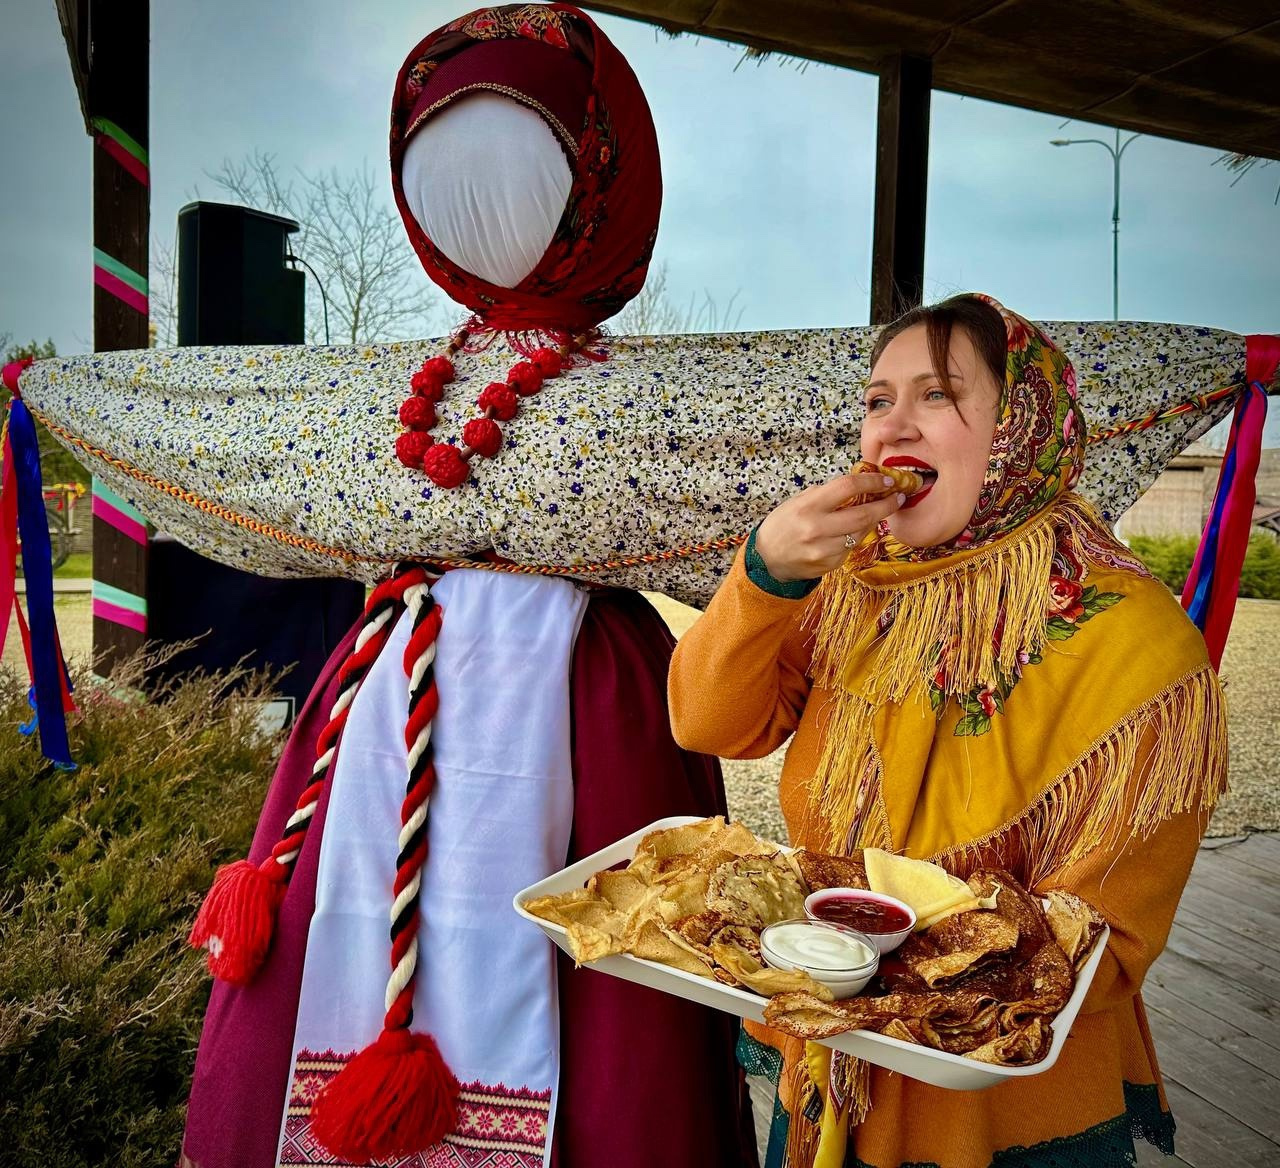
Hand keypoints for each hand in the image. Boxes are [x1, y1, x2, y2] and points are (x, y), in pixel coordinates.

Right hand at [754, 472, 904, 581]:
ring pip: (861, 532)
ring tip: (875, 512)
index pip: (848, 487)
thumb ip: (827, 494)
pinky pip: (851, 547)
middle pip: (864, 513)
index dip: (872, 481)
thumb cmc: (783, 524)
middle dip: (886, 504)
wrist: (767, 558)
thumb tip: (859, 485)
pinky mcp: (829, 565)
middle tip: (897, 497)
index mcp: (809, 506)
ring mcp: (824, 550)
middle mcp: (817, 528)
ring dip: (872, 521)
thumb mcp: (798, 501)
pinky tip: (850, 532)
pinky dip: (855, 537)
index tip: (886, 479)